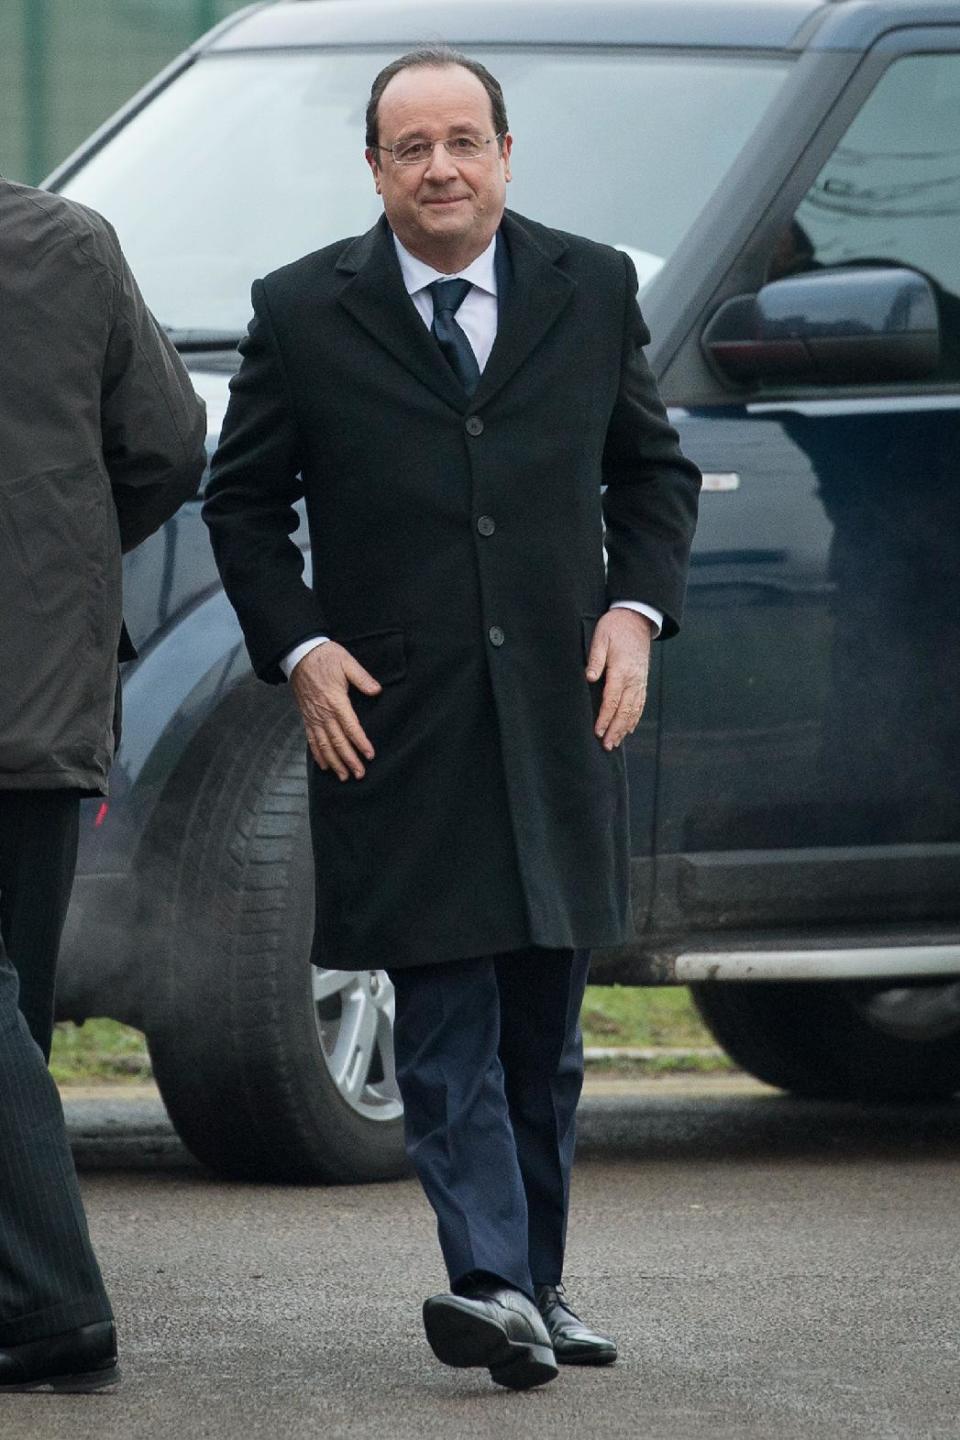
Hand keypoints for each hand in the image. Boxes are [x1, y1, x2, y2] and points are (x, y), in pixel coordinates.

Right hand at [289, 642, 381, 780]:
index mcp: (336, 701)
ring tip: (344, 776)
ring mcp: (313, 717)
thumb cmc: (325, 657)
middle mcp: (324, 713)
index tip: (370, 755)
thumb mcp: (347, 662)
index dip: (360, 743)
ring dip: (335, 762)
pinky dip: (318, 754)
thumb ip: (362, 678)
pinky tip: (325, 766)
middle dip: (349, 760)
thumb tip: (377, 690)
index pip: (351, 727)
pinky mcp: (307, 717)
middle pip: (338, 741)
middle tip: (360, 774)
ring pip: (324, 745)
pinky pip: (312, 740)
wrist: (299, 654)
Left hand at [585, 610, 652, 750]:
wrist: (637, 619)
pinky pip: (640, 703)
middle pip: (625, 710)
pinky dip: (634, 718)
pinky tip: (628, 729)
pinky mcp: (642, 680)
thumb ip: (595, 658)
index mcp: (621, 669)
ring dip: (625, 728)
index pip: (612, 699)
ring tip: (615, 743)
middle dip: (615, 729)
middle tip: (606, 745)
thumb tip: (589, 677)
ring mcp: (640, 681)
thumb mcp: (601, 637)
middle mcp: (633, 679)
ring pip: (634, 710)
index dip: (605, 718)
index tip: (597, 731)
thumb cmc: (615, 627)